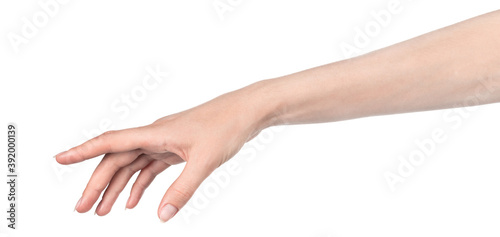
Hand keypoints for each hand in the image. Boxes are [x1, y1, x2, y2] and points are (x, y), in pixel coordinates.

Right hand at [55, 82, 276, 221]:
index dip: (83, 151)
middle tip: (83, 210)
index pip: (110, 142)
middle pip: (117, 159)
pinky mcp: (176, 148)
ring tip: (103, 212)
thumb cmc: (226, 127)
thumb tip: (162, 216)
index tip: (59, 159)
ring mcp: (165, 141)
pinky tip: (133, 202)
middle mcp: (155, 135)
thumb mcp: (205, 161)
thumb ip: (183, 189)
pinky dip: (139, 184)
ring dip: (116, 187)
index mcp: (155, 133)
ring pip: (132, 165)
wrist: (247, 111)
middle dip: (98, 184)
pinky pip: (150, 167)